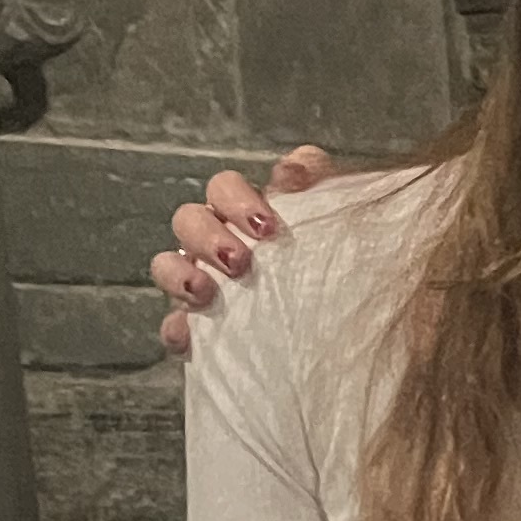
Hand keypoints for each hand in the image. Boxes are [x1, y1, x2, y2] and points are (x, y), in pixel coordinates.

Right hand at [153, 147, 337, 354]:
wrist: (349, 349)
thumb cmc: (351, 288)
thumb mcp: (351, 238)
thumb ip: (326, 193)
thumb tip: (291, 171)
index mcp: (251, 221)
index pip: (229, 188)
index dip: (239, 197)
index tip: (269, 224)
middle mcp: (221, 247)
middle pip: (191, 219)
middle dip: (209, 235)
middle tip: (241, 261)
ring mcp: (204, 288)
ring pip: (169, 263)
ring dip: (182, 272)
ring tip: (207, 292)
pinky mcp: (197, 332)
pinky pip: (172, 326)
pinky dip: (176, 327)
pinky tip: (189, 334)